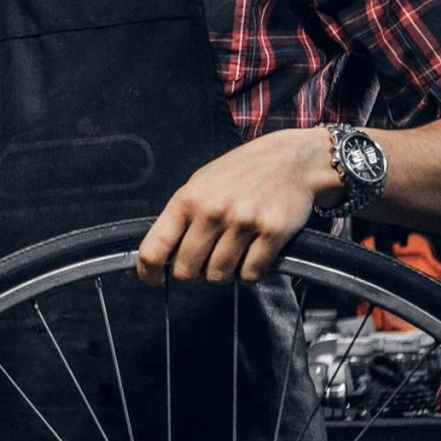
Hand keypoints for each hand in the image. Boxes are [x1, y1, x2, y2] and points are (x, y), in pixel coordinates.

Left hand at [135, 129, 330, 286]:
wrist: (293, 160)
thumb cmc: (242, 173)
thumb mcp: (200, 185)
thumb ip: (178, 220)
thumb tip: (150, 260)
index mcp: (188, 198)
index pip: (155, 247)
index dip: (148, 272)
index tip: (152, 279)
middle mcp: (212, 210)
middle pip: (186, 270)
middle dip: (192, 274)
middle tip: (202, 262)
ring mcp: (243, 222)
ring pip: (218, 276)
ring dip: (223, 273)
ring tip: (231, 253)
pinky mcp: (272, 232)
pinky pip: (251, 274)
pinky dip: (250, 273)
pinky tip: (252, 254)